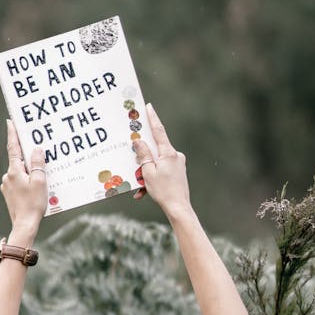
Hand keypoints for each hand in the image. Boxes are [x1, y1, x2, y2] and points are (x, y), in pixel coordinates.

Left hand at [0, 120, 47, 238]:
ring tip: (42, 177)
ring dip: (29, 171)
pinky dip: (27, 181)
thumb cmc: (33, 204)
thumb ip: (38, 163)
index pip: (13, 148)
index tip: (10, 122)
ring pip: (19, 172)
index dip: (12, 134)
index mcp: (14, 171)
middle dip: (28, 157)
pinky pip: (19, 182)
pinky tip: (36, 188)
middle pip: (18, 161)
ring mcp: (7, 186)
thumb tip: (37, 150)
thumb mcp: (40, 181)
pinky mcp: (9, 194)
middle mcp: (7, 177)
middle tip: (37, 152)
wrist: (24, 225)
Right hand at [133, 104, 190, 219]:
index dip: (152, 118)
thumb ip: (143, 155)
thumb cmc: (163, 191)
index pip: (159, 131)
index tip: (149, 107)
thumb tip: (139, 141)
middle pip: (156, 148)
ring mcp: (178, 164)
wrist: (179, 208)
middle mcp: (175, 155)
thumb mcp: (148, 172)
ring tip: (140, 186)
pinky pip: (162, 170)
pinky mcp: (178, 172)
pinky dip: (153, 179)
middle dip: (144, 155)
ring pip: (157, 162)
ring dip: (147, 172)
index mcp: (168, 153)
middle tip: (134, 157)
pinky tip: (144, 192)